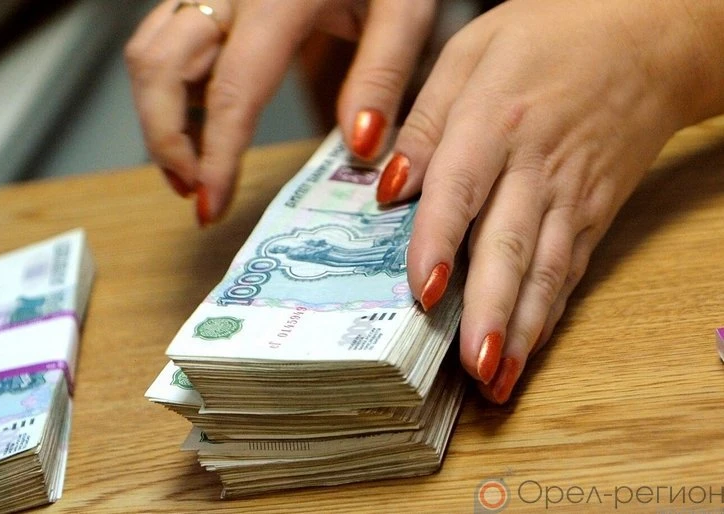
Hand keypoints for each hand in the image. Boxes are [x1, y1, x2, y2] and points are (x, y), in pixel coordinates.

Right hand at [125, 0, 437, 223]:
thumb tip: (359, 146)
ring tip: (191, 167)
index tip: (212, 205)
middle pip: (159, 70)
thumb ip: (382, 74)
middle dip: (165, 142)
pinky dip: (165, 89)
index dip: (216, 157)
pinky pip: (160, 38)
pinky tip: (196, 121)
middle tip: (195, 192)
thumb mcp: (405, 7)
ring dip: (156, 117)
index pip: (232, 91)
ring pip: (147, 53)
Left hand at [376, 0, 719, 401]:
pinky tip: (527, 350)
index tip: (422, 290)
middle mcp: (537, 164)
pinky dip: (548, 314)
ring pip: (545, 270)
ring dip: (521, 328)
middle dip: (491, 310)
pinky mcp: (594, 212)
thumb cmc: (550, 35)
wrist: (648, 37)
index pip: (462, 187)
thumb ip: (426, 118)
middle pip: (510, 245)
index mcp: (498, 117)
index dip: (440, 241)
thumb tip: (388, 184)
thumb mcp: (472, 50)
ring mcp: (572, 194)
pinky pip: (569, 270)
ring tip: (497, 379)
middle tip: (470, 365)